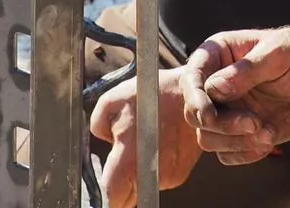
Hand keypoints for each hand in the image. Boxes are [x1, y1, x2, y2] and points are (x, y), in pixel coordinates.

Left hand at [90, 70, 203, 207]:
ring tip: (146, 141)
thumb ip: (97, 126)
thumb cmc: (152, 93)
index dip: (106, 197)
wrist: (193, 93)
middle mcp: (151, 175)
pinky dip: (156, 167)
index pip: (112, 200)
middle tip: (123, 157)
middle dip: (122, 185)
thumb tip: (106, 142)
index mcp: (129, 161)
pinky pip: (159, 179)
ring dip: (140, 172)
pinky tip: (158, 143)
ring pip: (143, 187)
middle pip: (128, 198)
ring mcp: (169, 177)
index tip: (106, 186)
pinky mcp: (181, 174)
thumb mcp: (111, 101)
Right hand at [179, 28, 289, 164]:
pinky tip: (268, 139)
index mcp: (218, 54)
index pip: (192, 78)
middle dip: (223, 125)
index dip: (196, 99)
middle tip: (255, 123)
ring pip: (208, 138)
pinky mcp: (238, 133)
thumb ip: (248, 70)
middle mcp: (215, 84)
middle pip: (195, 114)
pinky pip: (226, 153)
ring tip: (268, 132)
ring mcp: (226, 110)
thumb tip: (215, 87)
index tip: (209, 116)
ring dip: (236, 141)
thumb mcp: (280, 52)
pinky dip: (245, 153)